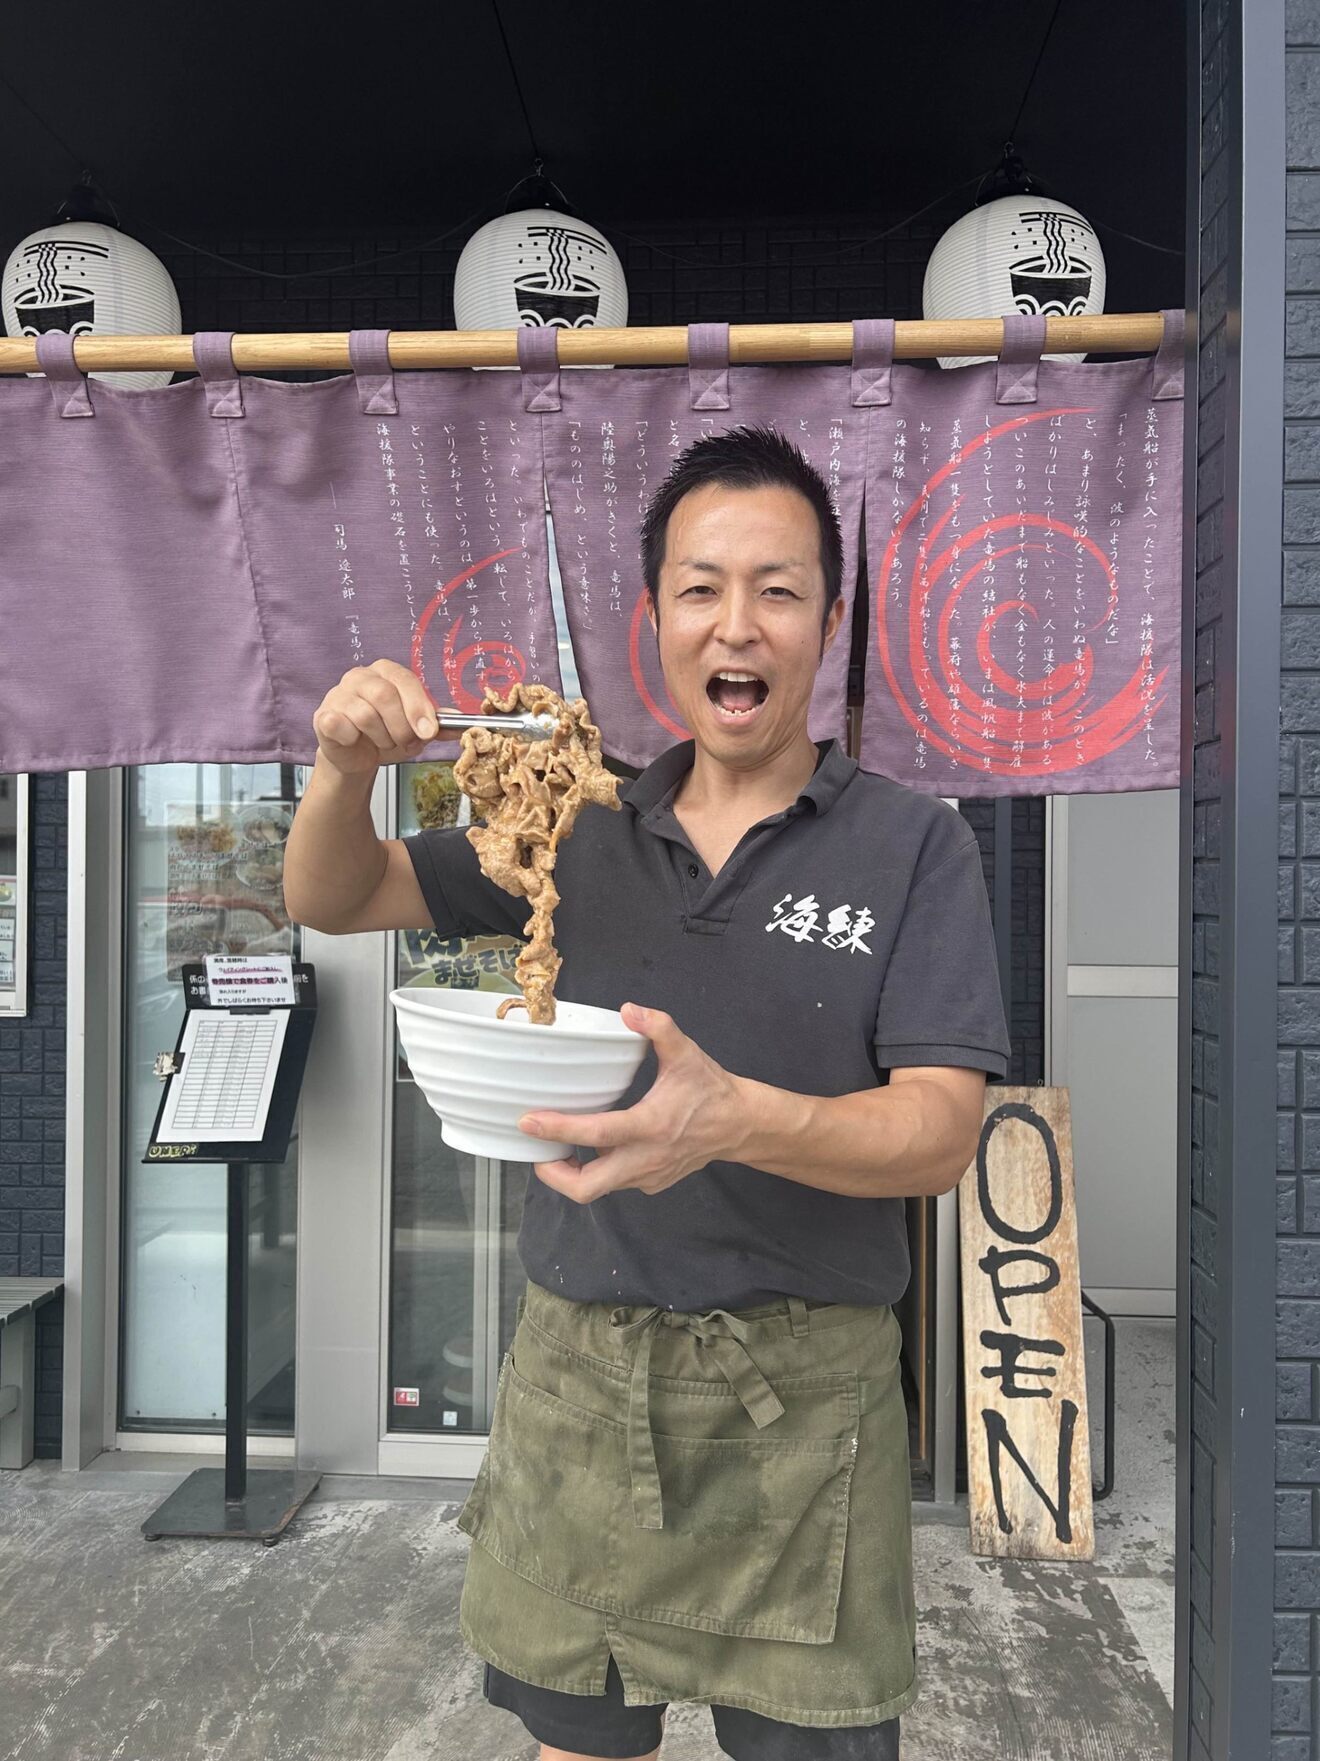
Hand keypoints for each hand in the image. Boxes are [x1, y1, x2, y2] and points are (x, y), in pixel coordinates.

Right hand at [311, 658, 437, 775]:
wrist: (357, 757)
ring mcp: (339, 693)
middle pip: (384, 695)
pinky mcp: (323, 714)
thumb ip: (437, 725)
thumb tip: (459, 722)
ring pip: (365, 715)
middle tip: (406, 743)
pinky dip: (353, 739)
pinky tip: (355, 740)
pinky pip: (341, 725)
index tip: (428, 732)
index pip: (405, 680)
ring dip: (381, 738)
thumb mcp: (417, 730)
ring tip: (382, 743)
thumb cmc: (387, 735)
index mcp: (387, 672)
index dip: (418, 707)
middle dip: (401, 727)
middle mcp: (361, 676)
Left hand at [519, 1003, 747, 1201]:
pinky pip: (615, 1183)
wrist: (739, 1125)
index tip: (529, 1122)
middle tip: (536, 1149)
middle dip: (553, 1174)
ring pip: (599, 1189)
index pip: (596, 1133)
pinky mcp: (652, 1183)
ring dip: (572, 1172)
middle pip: (587, 1188)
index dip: (558, 1130)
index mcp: (650, 1125)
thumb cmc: (710, 1089)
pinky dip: (597, 1170)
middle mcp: (646, 1158)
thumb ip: (658, 1027)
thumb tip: (628, 1010)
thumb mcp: (686, 1053)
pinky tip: (592, 1147)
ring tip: (557, 1146)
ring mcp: (649, 1176)